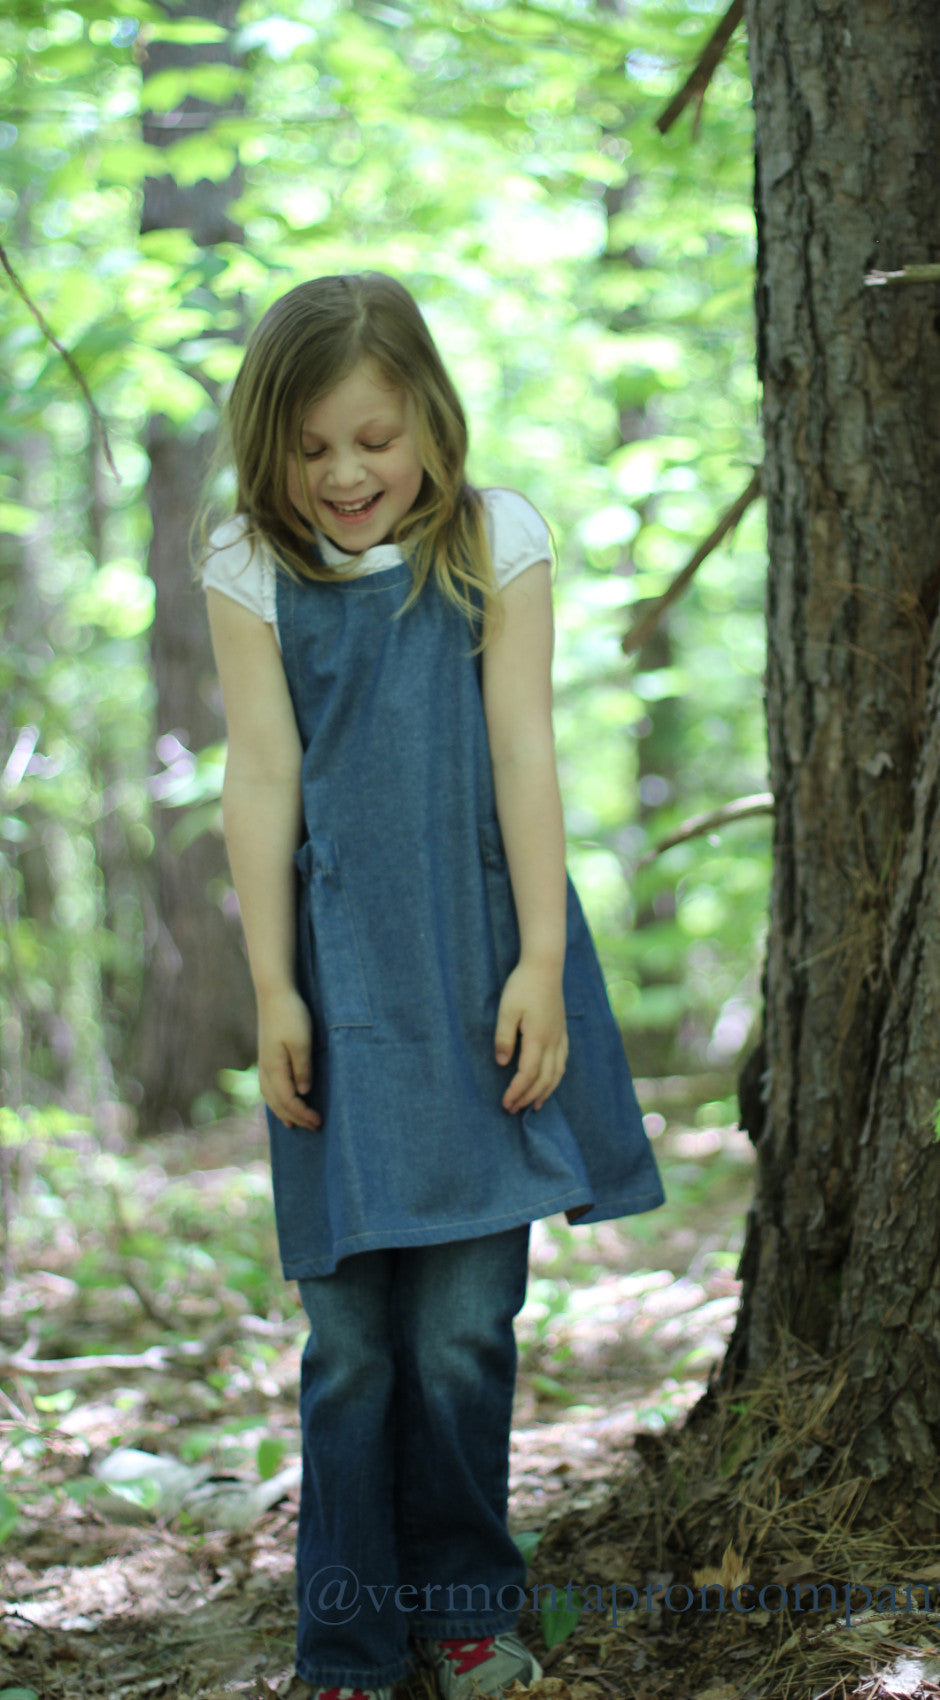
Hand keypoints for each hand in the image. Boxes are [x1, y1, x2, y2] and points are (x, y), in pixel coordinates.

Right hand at [257, 986, 321, 1129]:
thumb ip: (303, 1068)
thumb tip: (303, 1093)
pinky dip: (275, 1099)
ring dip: (282, 1111)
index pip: (288, 1100)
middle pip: (278, 1103)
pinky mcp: (266, 1056)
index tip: (319, 1122)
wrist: (274, 993)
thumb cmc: (291, 1015)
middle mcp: (265, 1069)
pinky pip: (267, 1086)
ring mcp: (263, 1063)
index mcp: (274, 1068)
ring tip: (292, 1123)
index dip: (303, 1114)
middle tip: (314, 1126)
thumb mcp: (302, 1042)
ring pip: (270, 1096)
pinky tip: (281, 1099)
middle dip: (295, 1117)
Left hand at [494, 960, 568, 1114]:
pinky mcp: (562, 1031)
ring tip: (534, 1105)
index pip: (528, 1074)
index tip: (505, 1103)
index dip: (516, 1091)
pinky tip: (550, 1081)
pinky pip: (562, 1062)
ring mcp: (560, 1037)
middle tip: (513, 1109)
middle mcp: (552, 1042)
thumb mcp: (506, 1010)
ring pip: (557, 1073)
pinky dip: (556, 1077)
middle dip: (528, 1096)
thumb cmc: (522, 986)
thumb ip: (504, 1038)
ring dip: (545, 1092)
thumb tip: (502, 1063)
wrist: (545, 966)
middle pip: (543, 1079)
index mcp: (537, 1038)